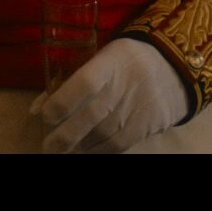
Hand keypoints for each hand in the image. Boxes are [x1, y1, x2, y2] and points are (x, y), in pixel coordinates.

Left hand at [31, 38, 190, 152]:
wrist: (174, 69)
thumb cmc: (126, 61)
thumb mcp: (101, 59)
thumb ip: (71, 81)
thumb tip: (38, 108)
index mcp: (110, 62)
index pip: (84, 83)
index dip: (62, 102)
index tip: (45, 116)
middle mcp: (124, 86)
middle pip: (90, 115)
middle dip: (65, 135)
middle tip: (48, 146)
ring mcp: (137, 109)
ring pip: (102, 135)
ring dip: (78, 146)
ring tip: (63, 150)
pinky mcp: (146, 127)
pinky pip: (117, 145)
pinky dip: (97, 151)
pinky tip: (85, 151)